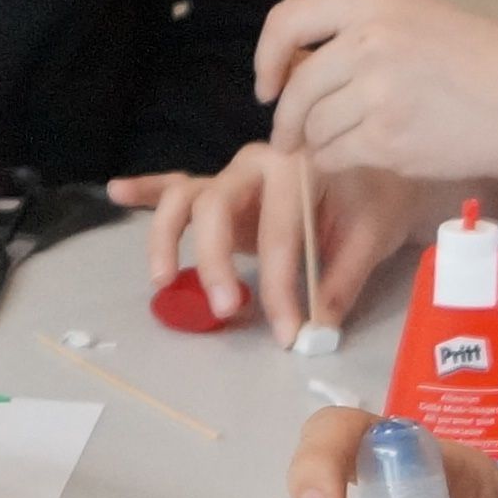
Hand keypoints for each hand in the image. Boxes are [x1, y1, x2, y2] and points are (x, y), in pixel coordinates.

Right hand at [111, 147, 426, 338]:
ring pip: (184, 199)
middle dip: (214, 263)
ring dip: (167, 238)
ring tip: (164, 280)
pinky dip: (145, 189)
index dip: (282, 289)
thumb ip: (343, 279)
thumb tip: (318, 327)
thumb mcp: (373, 234)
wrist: (379, 164)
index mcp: (297, 167)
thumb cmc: (378, 195)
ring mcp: (231, 175)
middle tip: (225, 311)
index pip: (280, 234)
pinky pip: (174, 185)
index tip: (289, 334)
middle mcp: (256, 164)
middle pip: (215, 208)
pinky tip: (118, 192)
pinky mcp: (217, 189)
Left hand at [258, 0, 497, 179]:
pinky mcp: (385, 137)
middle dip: (287, 118)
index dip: (266, 59)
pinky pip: (334, 155)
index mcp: (372, 0)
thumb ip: (356, 35)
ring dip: (317, 142)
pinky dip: (337, 161)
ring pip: (313, 126)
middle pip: (296, 86)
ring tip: (342, 143)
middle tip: (292, 136)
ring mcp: (375, 90)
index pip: (286, 23)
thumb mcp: (415, 19)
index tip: (267, 85)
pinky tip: (361, 157)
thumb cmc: (481, 62)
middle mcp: (367, 39)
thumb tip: (294, 67)